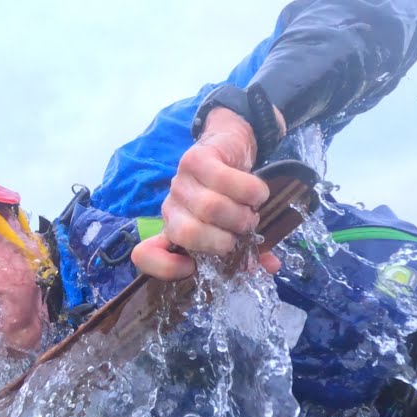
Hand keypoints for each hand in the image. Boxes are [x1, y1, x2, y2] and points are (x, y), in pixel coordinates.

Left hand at [131, 107, 282, 279]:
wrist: (230, 148)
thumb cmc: (231, 196)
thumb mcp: (233, 228)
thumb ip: (247, 250)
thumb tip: (270, 267)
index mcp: (174, 230)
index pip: (146, 255)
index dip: (167, 268)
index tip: (193, 268)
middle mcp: (170, 208)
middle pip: (190, 234)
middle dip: (225, 239)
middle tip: (243, 231)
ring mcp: (180, 182)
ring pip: (211, 208)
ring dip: (241, 215)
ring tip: (252, 212)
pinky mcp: (196, 159)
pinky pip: (227, 181)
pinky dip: (251, 192)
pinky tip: (258, 194)